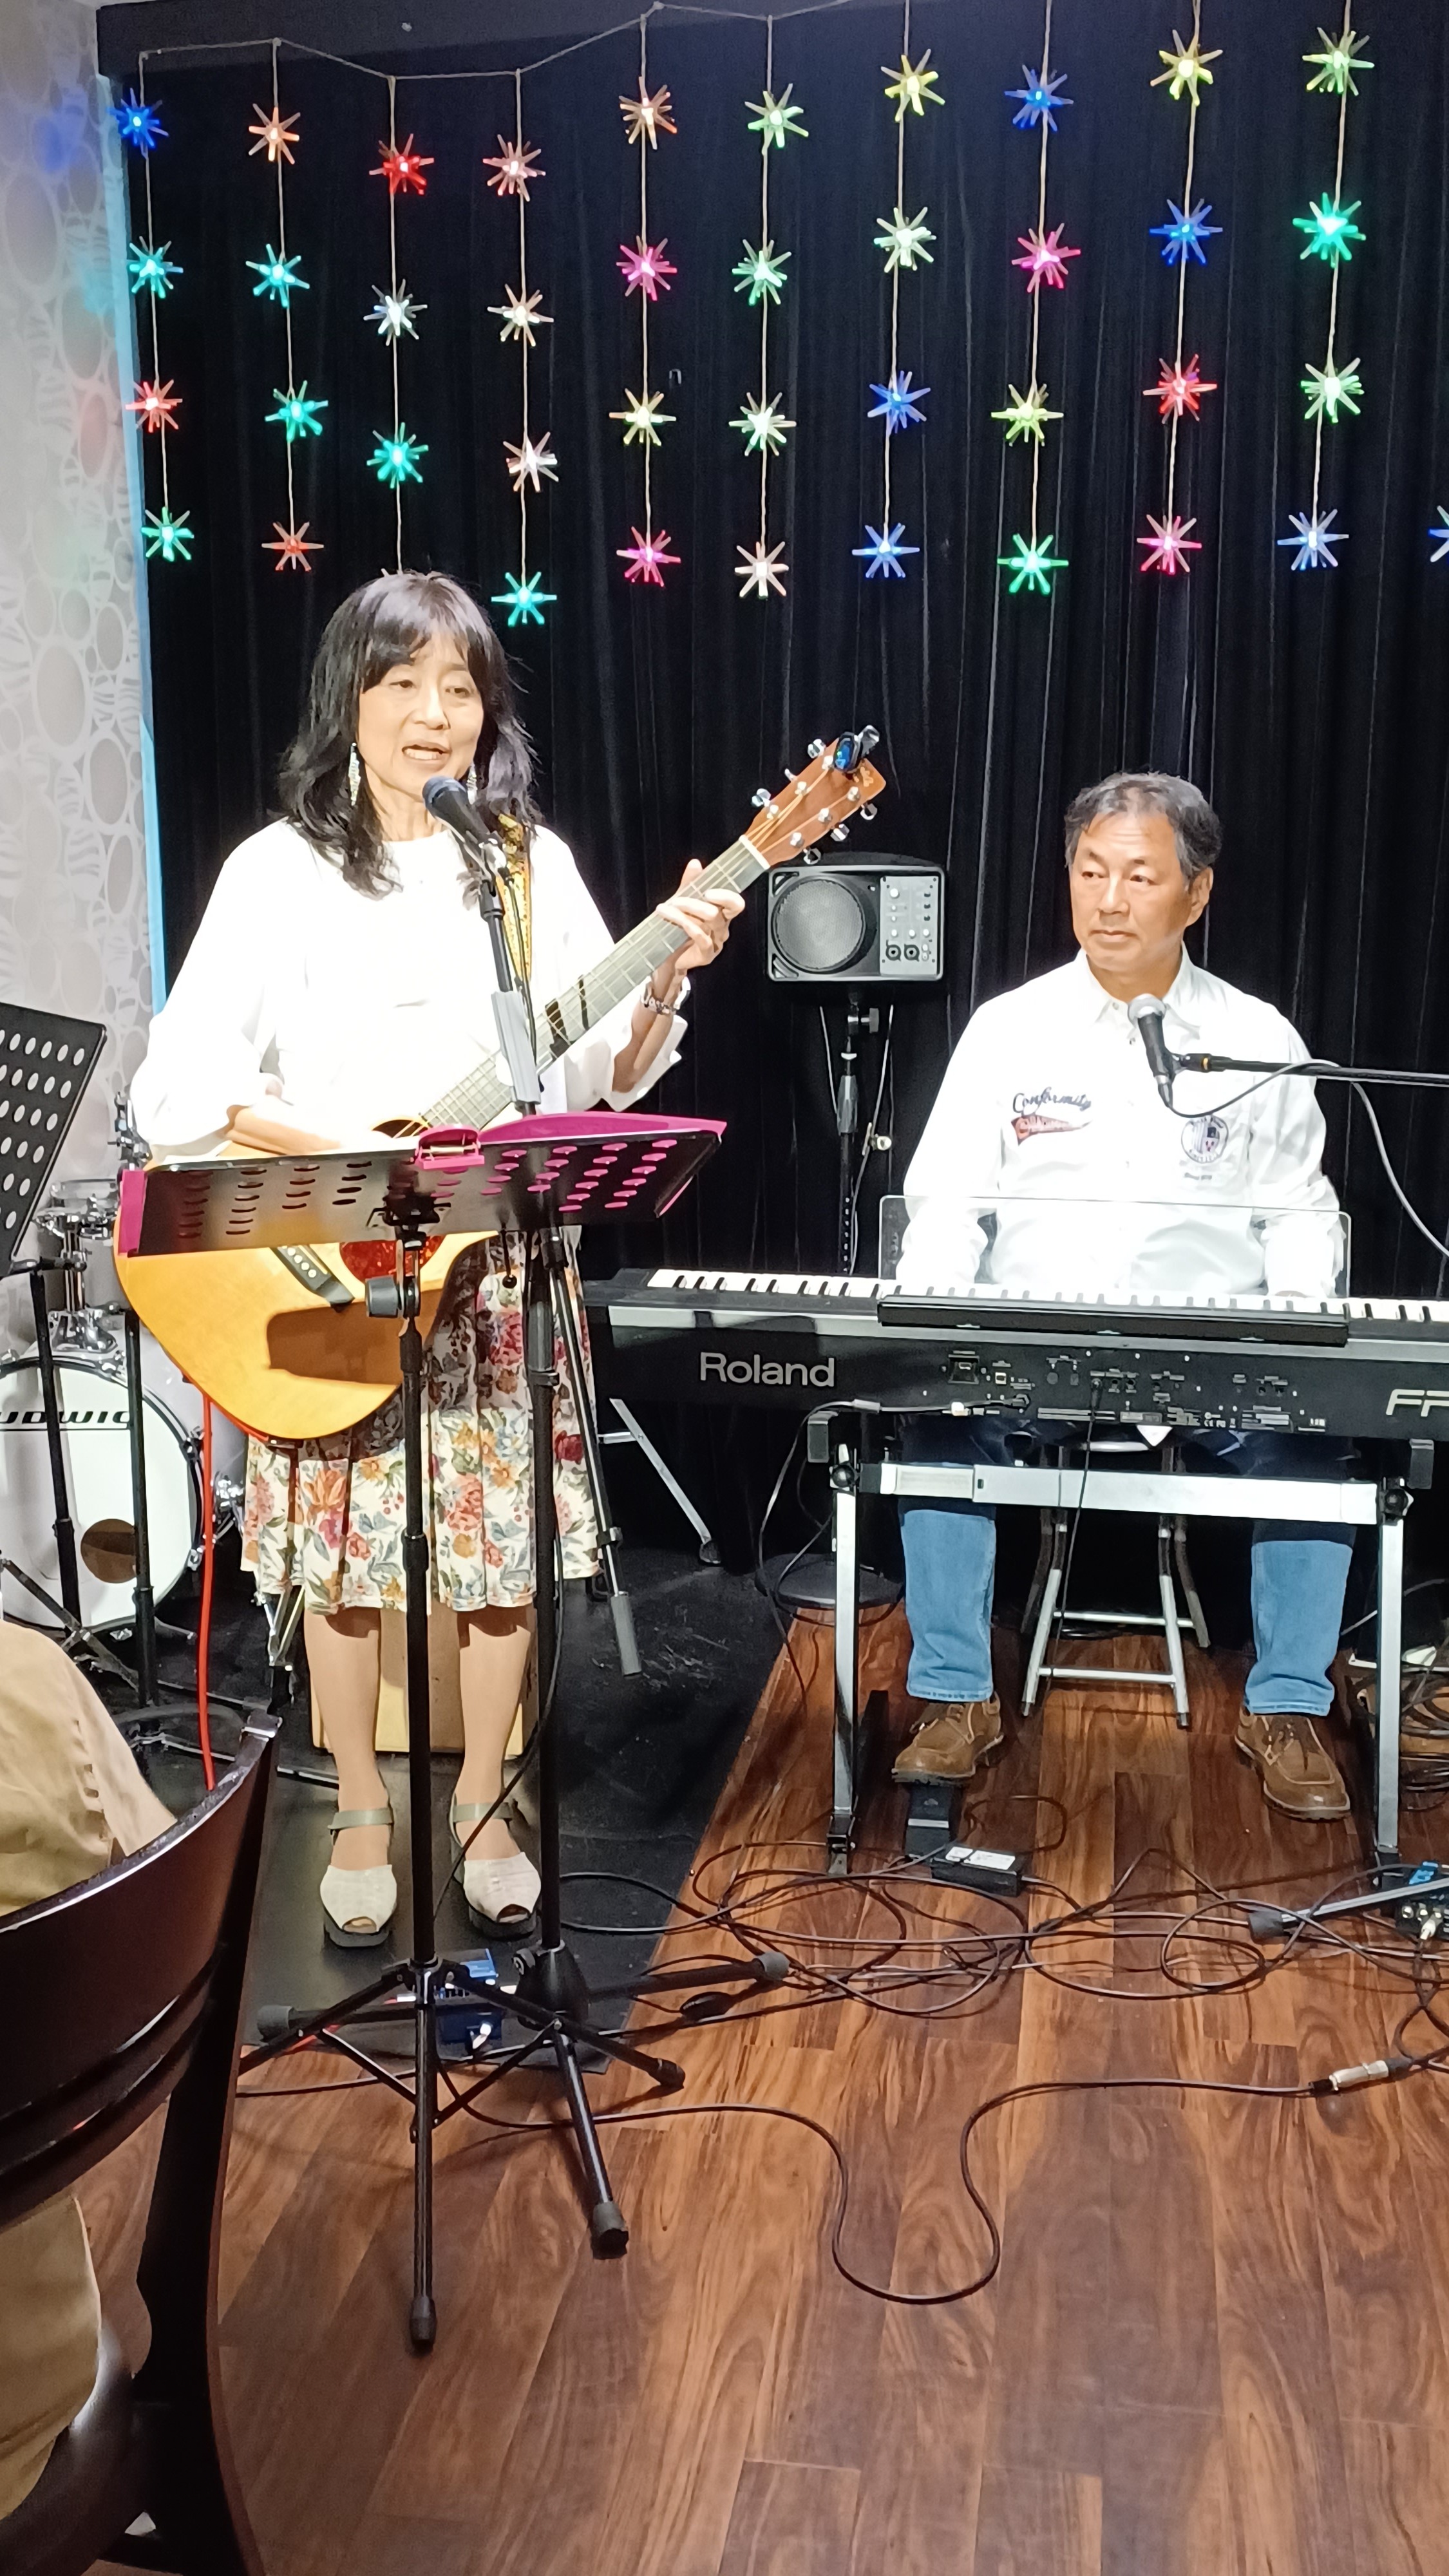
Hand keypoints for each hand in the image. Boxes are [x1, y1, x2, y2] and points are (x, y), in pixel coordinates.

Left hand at [651, 860, 743, 990]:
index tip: (707, 890)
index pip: (735, 903)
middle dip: (699, 902)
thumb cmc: (678, 931)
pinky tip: (672, 920)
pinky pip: (701, 937)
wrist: (669, 958)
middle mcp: (721, 928)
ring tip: (666, 908)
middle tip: (679, 899)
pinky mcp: (707, 955)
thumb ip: (690, 884)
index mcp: (721, 915)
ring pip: (709, 921)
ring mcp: (716, 942)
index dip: (726, 895)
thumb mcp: (682, 904)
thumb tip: (696, 864)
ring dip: (686, 911)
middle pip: (723, 910)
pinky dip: (686, 925)